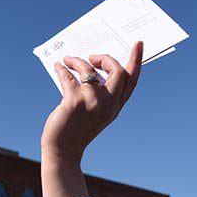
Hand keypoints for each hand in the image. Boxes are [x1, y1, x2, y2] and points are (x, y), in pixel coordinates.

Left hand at [41, 42, 143, 162]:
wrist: (62, 152)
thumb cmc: (75, 131)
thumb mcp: (93, 113)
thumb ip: (98, 94)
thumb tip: (90, 67)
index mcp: (115, 107)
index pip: (131, 81)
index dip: (136, 61)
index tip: (138, 45)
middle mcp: (108, 105)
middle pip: (118, 71)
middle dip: (107, 58)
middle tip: (93, 56)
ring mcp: (93, 102)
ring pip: (90, 70)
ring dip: (78, 61)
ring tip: (68, 60)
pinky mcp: (75, 101)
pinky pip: (69, 77)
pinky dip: (63, 69)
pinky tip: (58, 66)